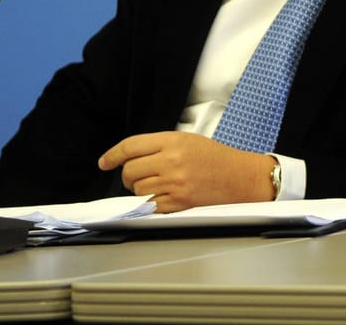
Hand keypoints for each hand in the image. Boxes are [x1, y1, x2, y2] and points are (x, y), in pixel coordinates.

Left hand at [98, 132, 275, 212]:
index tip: (105, 163)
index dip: (112, 155)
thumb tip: (128, 159)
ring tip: (156, 185)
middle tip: (137, 177)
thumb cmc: (215, 157)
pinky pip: (151, 205)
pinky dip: (151, 202)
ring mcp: (175, 183)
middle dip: (128, 176)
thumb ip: (158, 146)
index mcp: (173, 141)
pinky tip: (162, 195)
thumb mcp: (187, 140)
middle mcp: (172, 161)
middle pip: (130, 171)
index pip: (130, 146)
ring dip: (140, 190)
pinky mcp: (179, 202)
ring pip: (137, 190)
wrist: (240, 176)